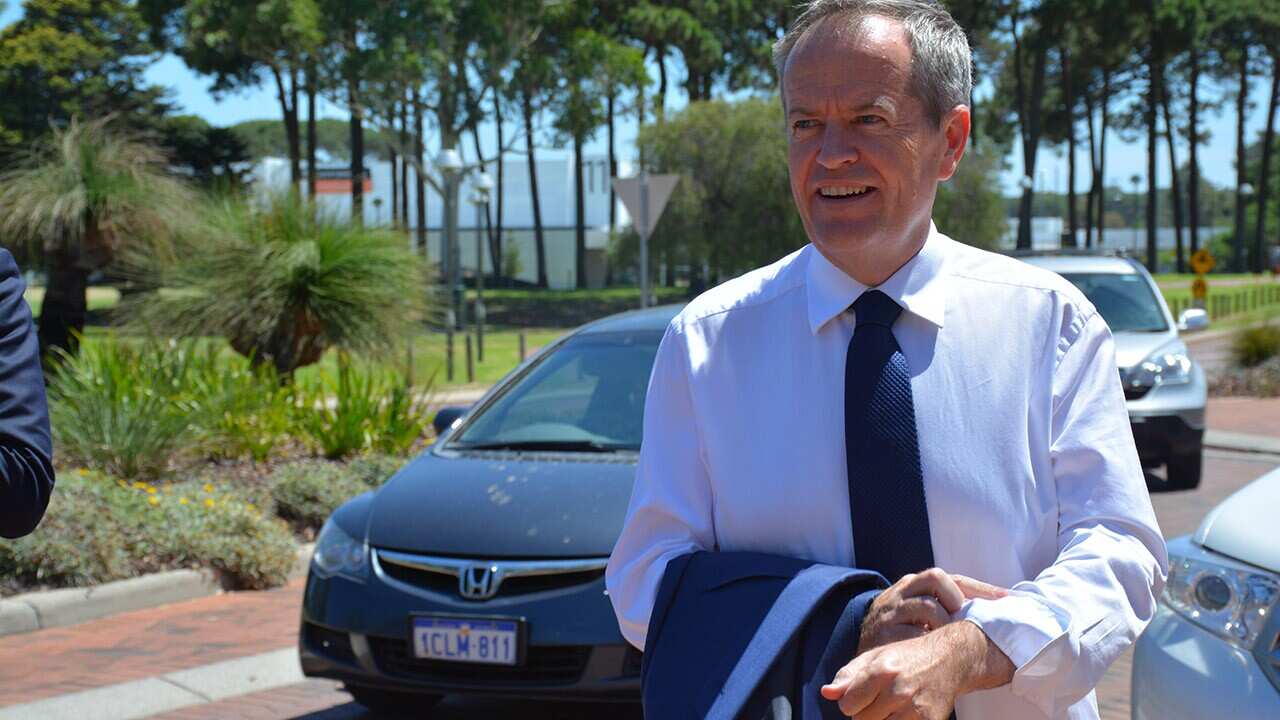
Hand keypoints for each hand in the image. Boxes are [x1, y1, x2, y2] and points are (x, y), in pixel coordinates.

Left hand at [822, 621, 1011, 718]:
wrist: (950, 659)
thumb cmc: (907, 657)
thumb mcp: (875, 657)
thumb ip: (848, 675)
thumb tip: (826, 693)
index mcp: (880, 671)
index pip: (847, 705)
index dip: (852, 702)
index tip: (862, 696)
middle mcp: (897, 690)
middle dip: (866, 713)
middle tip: (880, 700)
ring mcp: (914, 709)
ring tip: (890, 707)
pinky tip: (903, 713)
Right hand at [857, 568, 1006, 653]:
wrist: (865, 660)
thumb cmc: (904, 636)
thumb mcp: (921, 615)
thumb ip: (949, 607)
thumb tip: (1000, 605)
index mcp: (912, 584)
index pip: (952, 577)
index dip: (981, 589)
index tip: (1006, 600)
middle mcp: (899, 592)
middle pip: (936, 577)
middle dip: (955, 599)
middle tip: (959, 620)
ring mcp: (889, 612)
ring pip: (928, 606)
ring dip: (943, 625)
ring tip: (942, 640)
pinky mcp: (882, 635)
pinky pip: (915, 636)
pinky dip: (927, 644)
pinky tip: (929, 654)